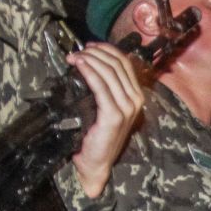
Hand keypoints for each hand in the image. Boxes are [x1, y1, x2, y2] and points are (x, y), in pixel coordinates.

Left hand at [69, 43, 146, 197]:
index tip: (88, 47)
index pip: (124, 63)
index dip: (106, 50)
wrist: (95, 163)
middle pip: (117, 64)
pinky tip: (80, 66)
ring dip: (90, 60)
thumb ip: (105, 89)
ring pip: (109, 72)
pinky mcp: (114, 115)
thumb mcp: (105, 108)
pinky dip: (89, 73)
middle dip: (95, 53)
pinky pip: (101, 86)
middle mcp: (135, 100)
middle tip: (77, 52)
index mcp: (136, 96)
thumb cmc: (97, 136)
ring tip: (75, 57)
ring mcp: (127, 108)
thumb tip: (91, 63)